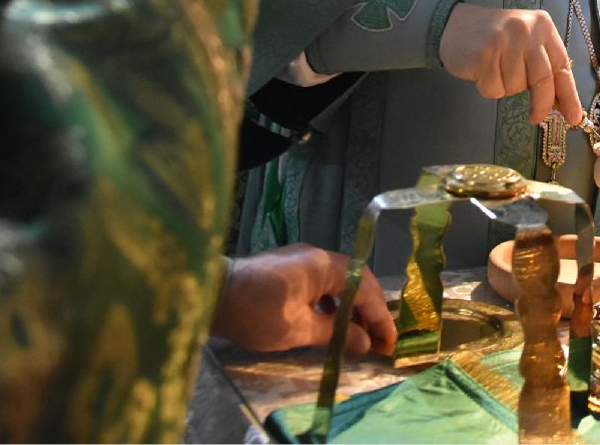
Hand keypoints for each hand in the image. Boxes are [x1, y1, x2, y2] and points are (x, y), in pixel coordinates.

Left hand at [209, 245, 395, 355]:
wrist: (210, 294)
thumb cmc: (255, 312)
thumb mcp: (297, 329)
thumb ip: (334, 333)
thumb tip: (364, 342)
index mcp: (325, 265)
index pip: (365, 290)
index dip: (379, 318)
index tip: (388, 343)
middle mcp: (318, 256)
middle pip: (357, 280)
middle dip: (370, 310)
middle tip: (379, 339)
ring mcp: (302, 259)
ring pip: (340, 281)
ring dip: (351, 307)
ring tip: (357, 335)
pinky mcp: (288, 268)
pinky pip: (322, 283)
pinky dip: (332, 303)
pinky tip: (330, 323)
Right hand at [438, 3, 582, 125]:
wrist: (454, 25)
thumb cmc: (495, 38)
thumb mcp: (525, 44)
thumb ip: (543, 67)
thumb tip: (561, 104)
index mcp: (543, 26)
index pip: (562, 66)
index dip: (569, 95)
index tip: (574, 118)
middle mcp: (526, 30)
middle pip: (542, 80)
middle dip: (541, 104)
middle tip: (534, 118)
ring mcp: (504, 41)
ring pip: (516, 88)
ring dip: (506, 88)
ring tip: (494, 69)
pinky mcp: (483, 55)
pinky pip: (494, 89)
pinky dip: (489, 88)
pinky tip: (481, 71)